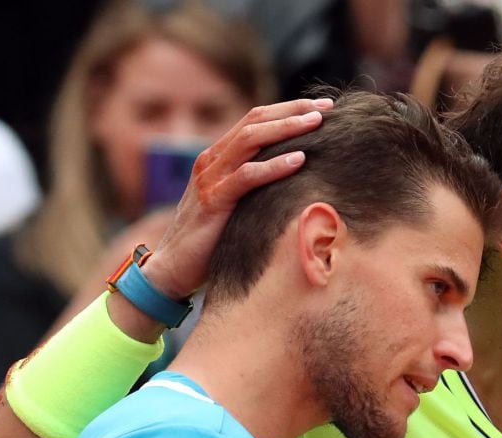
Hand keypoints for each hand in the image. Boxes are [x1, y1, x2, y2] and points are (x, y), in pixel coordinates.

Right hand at [143, 98, 333, 299]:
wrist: (174, 268)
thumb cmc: (212, 239)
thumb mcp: (237, 204)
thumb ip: (257, 186)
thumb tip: (300, 178)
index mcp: (219, 157)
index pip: (256, 119)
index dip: (289, 109)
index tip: (323, 106)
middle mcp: (213, 161)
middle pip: (255, 121)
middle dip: (293, 111)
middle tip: (327, 106)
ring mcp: (211, 179)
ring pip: (251, 140)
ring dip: (286, 129)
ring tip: (317, 123)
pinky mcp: (213, 201)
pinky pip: (247, 177)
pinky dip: (274, 167)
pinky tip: (300, 160)